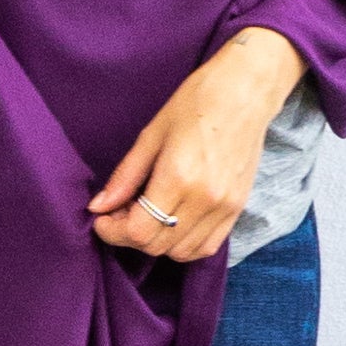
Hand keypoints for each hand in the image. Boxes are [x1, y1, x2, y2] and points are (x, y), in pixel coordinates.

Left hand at [88, 28, 306, 261]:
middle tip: (121, 211)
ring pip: (181, 252)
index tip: (103, 218)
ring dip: (156, 242)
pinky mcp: (238, 209)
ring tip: (146, 216)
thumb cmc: (196, 103)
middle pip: (157, 245)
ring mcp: (225, 208)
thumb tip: (99, 206)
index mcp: (179, 178)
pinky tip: (172, 223)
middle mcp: (205, 200)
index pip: (139, 231)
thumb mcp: (152, 134)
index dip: (113, 231)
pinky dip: (183, 244)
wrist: (246, 92)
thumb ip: (125, 176)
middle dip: (130, 236)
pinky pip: (207, 247)